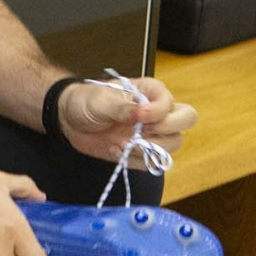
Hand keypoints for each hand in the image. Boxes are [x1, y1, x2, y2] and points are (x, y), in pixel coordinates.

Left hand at [58, 77, 196, 166]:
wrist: (69, 119)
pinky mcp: (140, 151)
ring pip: (173, 146)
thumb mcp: (102, 100)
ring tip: (124, 144)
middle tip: (141, 133)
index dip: (158, 113)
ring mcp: (150, 133)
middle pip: (185, 122)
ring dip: (149, 150)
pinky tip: (115, 150)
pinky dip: (135, 161)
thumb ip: (124, 107)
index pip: (172, 104)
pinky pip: (151, 163)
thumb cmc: (86, 101)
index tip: (138, 117)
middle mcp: (157, 112)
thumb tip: (141, 113)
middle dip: (166, 132)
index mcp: (151, 92)